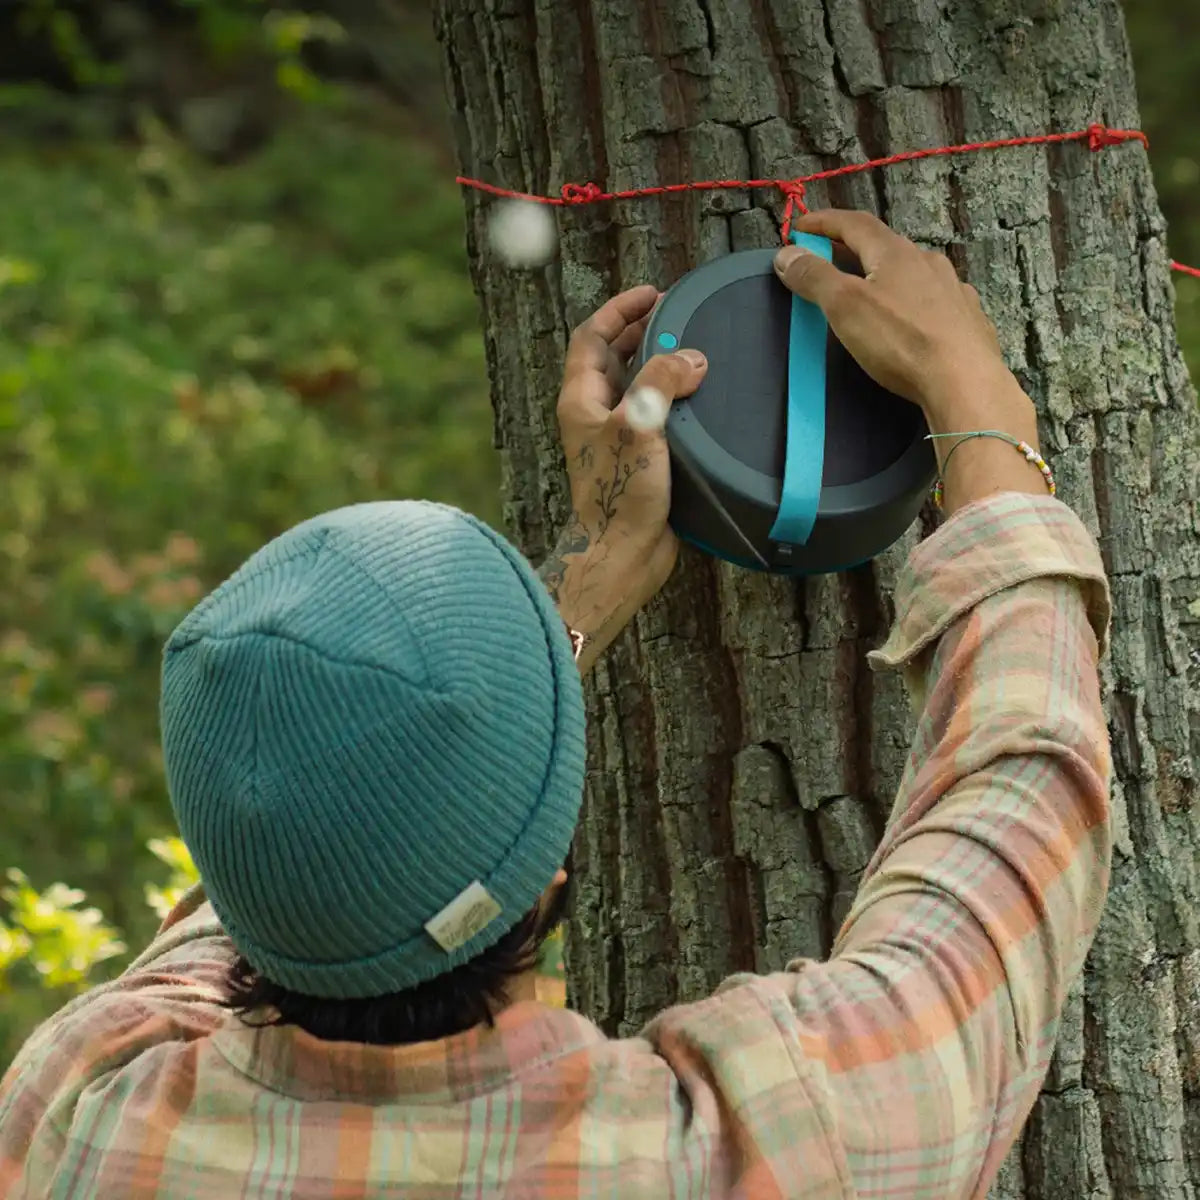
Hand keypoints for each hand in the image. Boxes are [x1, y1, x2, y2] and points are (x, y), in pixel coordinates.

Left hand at [540, 285, 707, 659]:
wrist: (622, 555)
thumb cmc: (618, 494)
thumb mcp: (638, 427)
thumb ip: (661, 383)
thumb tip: (692, 359)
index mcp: (582, 400)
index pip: (593, 337)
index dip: (620, 310)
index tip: (653, 294)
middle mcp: (596, 414)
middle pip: (615, 357)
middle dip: (644, 332)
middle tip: (680, 315)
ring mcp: (618, 437)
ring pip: (638, 385)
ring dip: (662, 364)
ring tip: (696, 347)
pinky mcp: (642, 459)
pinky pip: (658, 415)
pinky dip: (677, 398)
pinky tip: (704, 396)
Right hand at [773, 209, 1034, 438]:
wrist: (965, 381)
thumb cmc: (900, 340)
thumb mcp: (844, 306)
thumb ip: (815, 277)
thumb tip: (787, 253)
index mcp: (894, 253)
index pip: (854, 223)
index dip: (824, 221)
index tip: (800, 225)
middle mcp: (927, 262)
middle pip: (884, 246)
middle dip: (853, 249)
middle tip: (828, 258)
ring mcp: (952, 290)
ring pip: (912, 272)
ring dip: (886, 274)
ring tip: (870, 289)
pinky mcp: (967, 319)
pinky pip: (934, 300)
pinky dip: (913, 300)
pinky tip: (912, 317)